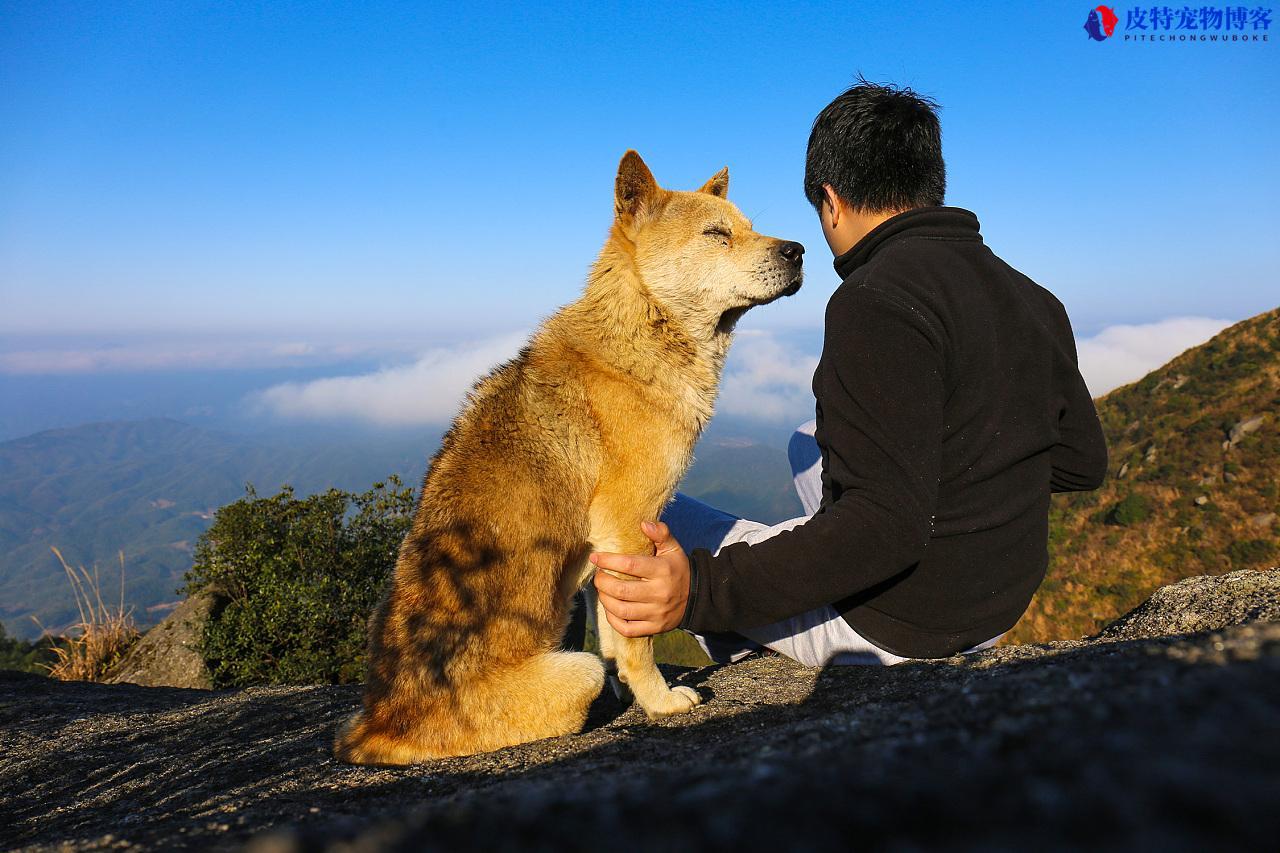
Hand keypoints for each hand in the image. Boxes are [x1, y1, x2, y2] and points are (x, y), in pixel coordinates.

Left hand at [591, 520, 689, 637]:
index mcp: (662, 571)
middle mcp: (659, 593)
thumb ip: (661, 534)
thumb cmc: (677, 570)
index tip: (595, 557)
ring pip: (621, 609)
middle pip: (621, 590)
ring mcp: (656, 613)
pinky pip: (627, 628)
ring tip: (602, 590)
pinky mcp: (654, 628)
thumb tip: (643, 524)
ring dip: (604, 599)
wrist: (697, 598)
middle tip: (599, 575)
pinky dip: (613, 619)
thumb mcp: (673, 549)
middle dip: (603, 581)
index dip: (608, 560)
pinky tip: (610, 608)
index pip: (629, 565)